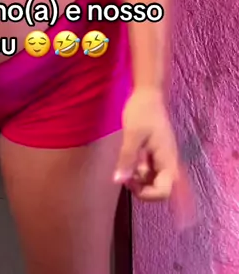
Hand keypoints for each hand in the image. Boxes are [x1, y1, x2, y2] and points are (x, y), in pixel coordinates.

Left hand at [114, 88, 195, 225]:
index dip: (147, 194)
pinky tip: (129, 159)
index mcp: (167, 160)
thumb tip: (119, 181)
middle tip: (126, 176)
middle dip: (142, 188)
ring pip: (153, 180)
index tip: (130, 183)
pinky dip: (139, 170)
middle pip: (159, 189)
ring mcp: (162, 158)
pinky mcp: (155, 153)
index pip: (164, 191)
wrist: (147, 93)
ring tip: (126, 165)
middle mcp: (168, 162)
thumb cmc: (142, 112)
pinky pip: (149, 170)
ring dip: (139, 179)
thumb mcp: (132, 135)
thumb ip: (127, 159)